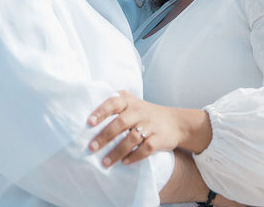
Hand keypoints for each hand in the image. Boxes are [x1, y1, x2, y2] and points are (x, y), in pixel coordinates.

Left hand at [87, 91, 209, 167]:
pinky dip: (134, 156)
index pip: (113, 103)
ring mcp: (150, 125)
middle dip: (105, 136)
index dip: (101, 112)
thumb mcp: (132, 102)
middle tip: (91, 147)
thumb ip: (115, 103)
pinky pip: (146, 149)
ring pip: (132, 138)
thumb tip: (88, 116)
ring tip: (104, 162)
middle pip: (120, 123)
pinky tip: (124, 162)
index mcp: (130, 102)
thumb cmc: (145, 113)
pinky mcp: (159, 139)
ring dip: (117, 151)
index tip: (89, 122)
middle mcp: (139, 111)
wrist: (175, 122)